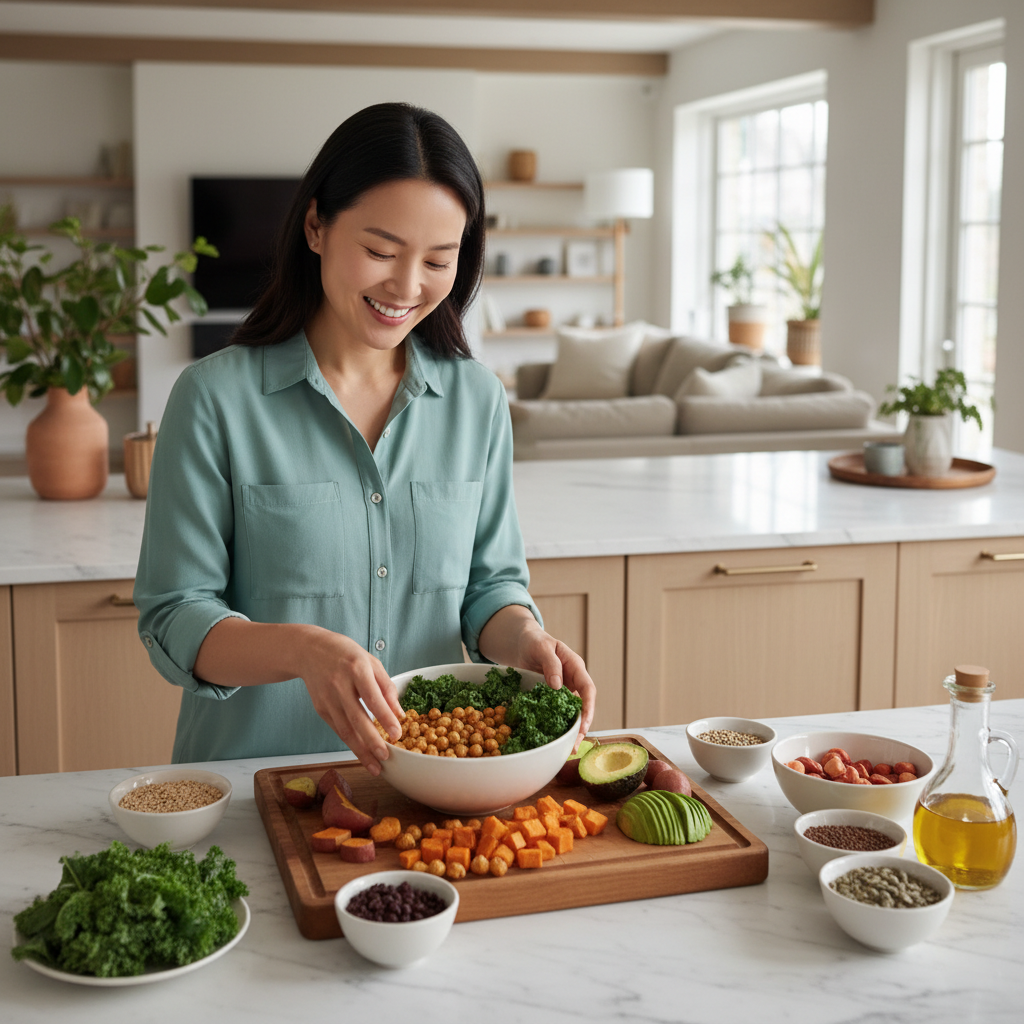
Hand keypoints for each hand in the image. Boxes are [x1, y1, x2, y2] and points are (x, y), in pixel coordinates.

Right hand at [297, 628, 404, 775]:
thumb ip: (386, 687)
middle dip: (372, 741)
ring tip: (375, 766)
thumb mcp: (371, 662)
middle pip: (356, 718)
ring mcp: (327, 699)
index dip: (385, 717)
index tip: (397, 733)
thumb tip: (399, 713)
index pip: (372, 698)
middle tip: (386, 757)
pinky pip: (337, 729)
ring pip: (344, 730)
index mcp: (356, 669)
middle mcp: (339, 685)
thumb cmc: (346, 654)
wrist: (310, 650)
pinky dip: (350, 743)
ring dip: (360, 751)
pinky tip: (362, 754)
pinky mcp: (320, 709)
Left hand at [479, 605, 595, 748]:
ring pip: (571, 713)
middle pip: (583, 707)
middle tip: (573, 746)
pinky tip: (551, 739)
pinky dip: (556, 726)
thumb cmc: (534, 641)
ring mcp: (563, 690)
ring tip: (564, 750)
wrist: (522, 643)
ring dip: (569, 730)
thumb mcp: (542, 648)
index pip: (588, 690)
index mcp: (576, 667)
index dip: (588, 709)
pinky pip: (556, 713)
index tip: (583, 725)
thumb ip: (551, 664)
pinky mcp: (551, 698)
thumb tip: (557, 686)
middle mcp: (573, 681)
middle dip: (580, 727)